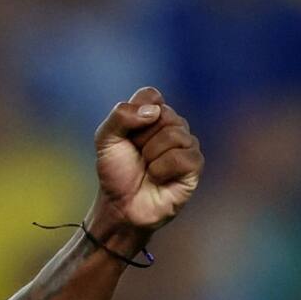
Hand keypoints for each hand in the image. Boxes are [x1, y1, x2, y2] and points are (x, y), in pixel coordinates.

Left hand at [92, 87, 202, 231]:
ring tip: (148, 168)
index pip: (151, 95)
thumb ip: (120, 115)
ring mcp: (187, 145)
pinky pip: (182, 157)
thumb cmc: (116, 171)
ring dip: (151, 155)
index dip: (134, 114)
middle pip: (163, 114)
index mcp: (153, 115)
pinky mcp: (195, 165)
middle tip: (137, 155)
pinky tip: (158, 178)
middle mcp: (173, 126)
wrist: (120, 205)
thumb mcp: (105, 138)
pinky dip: (162, 169)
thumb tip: (154, 111)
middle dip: (141, 138)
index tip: (126, 135)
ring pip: (174, 134)